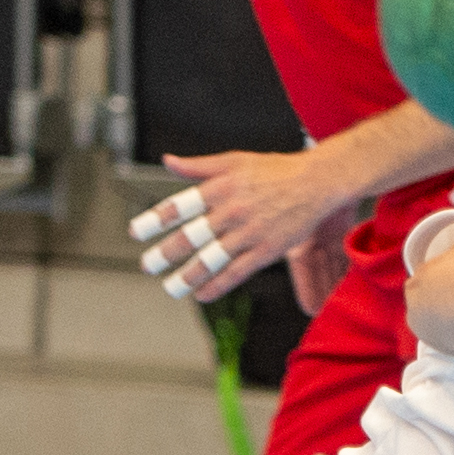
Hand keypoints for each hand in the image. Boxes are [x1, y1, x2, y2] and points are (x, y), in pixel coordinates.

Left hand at [132, 149, 353, 302]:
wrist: (316, 182)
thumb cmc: (276, 169)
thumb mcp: (235, 160)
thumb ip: (199, 165)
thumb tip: (169, 161)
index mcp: (220, 187)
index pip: (180, 206)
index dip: (156, 220)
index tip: (137, 232)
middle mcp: (232, 211)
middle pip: (192, 236)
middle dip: (165, 253)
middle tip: (147, 265)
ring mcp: (249, 232)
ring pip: (212, 260)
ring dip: (188, 277)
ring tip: (171, 288)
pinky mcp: (266, 250)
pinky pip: (236, 272)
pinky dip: (218, 285)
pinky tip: (202, 294)